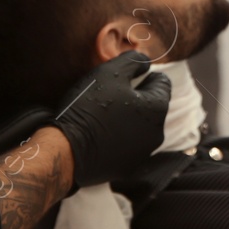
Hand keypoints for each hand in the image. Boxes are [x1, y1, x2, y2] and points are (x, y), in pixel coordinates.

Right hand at [52, 51, 170, 191]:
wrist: (66, 150)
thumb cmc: (89, 107)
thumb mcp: (110, 72)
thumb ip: (134, 60)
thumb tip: (146, 62)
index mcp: (158, 108)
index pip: (162, 82)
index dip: (143, 76)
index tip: (124, 78)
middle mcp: (157, 133)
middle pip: (152, 105)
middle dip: (136, 97)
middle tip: (110, 95)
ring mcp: (143, 153)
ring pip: (141, 126)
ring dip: (128, 118)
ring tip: (103, 115)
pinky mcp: (127, 168)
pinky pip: (128, 145)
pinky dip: (119, 137)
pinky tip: (100, 133)